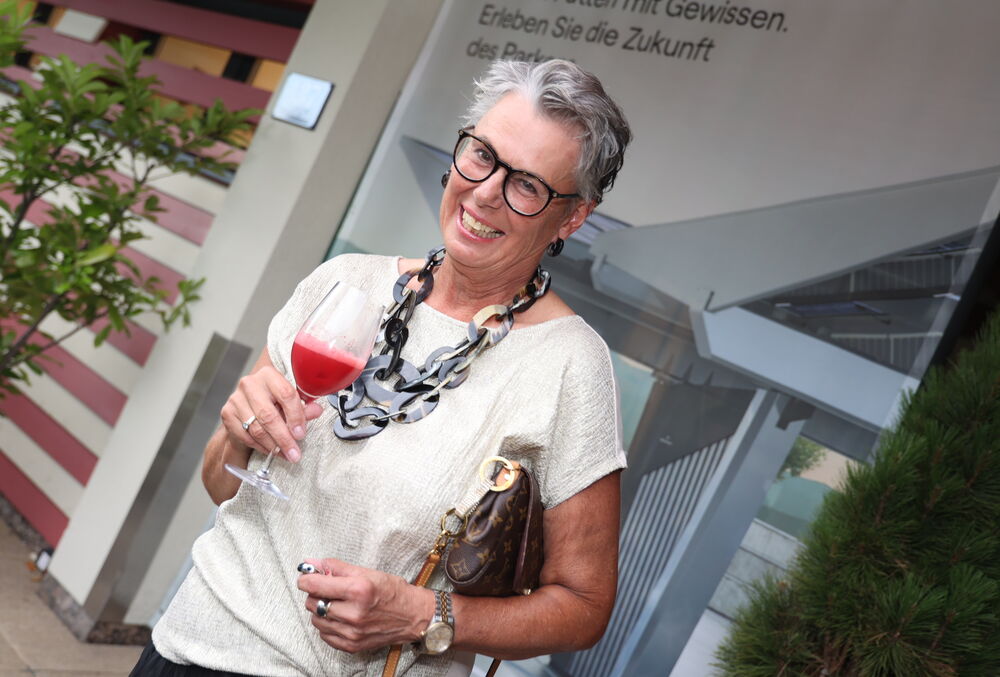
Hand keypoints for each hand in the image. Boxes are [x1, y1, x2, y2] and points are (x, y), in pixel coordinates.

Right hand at [219, 362, 322, 462]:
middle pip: (269, 416)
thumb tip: (316, 410)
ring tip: (285, 454)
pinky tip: (271, 451)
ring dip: (273, 446)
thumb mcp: (290, 402)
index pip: (286, 395)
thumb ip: (303, 407)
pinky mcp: (227, 413)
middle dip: (284, 438)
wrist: (247, 406)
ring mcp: (236, 399)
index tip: (301, 433)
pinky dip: (261, 447)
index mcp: (269, 375)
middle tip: (294, 453)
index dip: (296, 416)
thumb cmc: (273, 401)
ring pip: (257, 429)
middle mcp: (250, 384)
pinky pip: (246, 436)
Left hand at [297, 558, 434, 653]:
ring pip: (317, 619)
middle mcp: (354, 613)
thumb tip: (310, 563)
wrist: (413, 616)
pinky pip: (324, 635)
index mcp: (358, 590)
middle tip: (329, 589)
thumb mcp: (367, 572)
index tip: (306, 577)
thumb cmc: (392, 591)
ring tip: (337, 604)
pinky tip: (341, 617)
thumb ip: (336, 567)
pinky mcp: (351, 645)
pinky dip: (328, 625)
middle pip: (313, 603)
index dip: (306, 579)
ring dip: (322, 610)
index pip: (315, 585)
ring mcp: (352, 632)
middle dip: (317, 594)